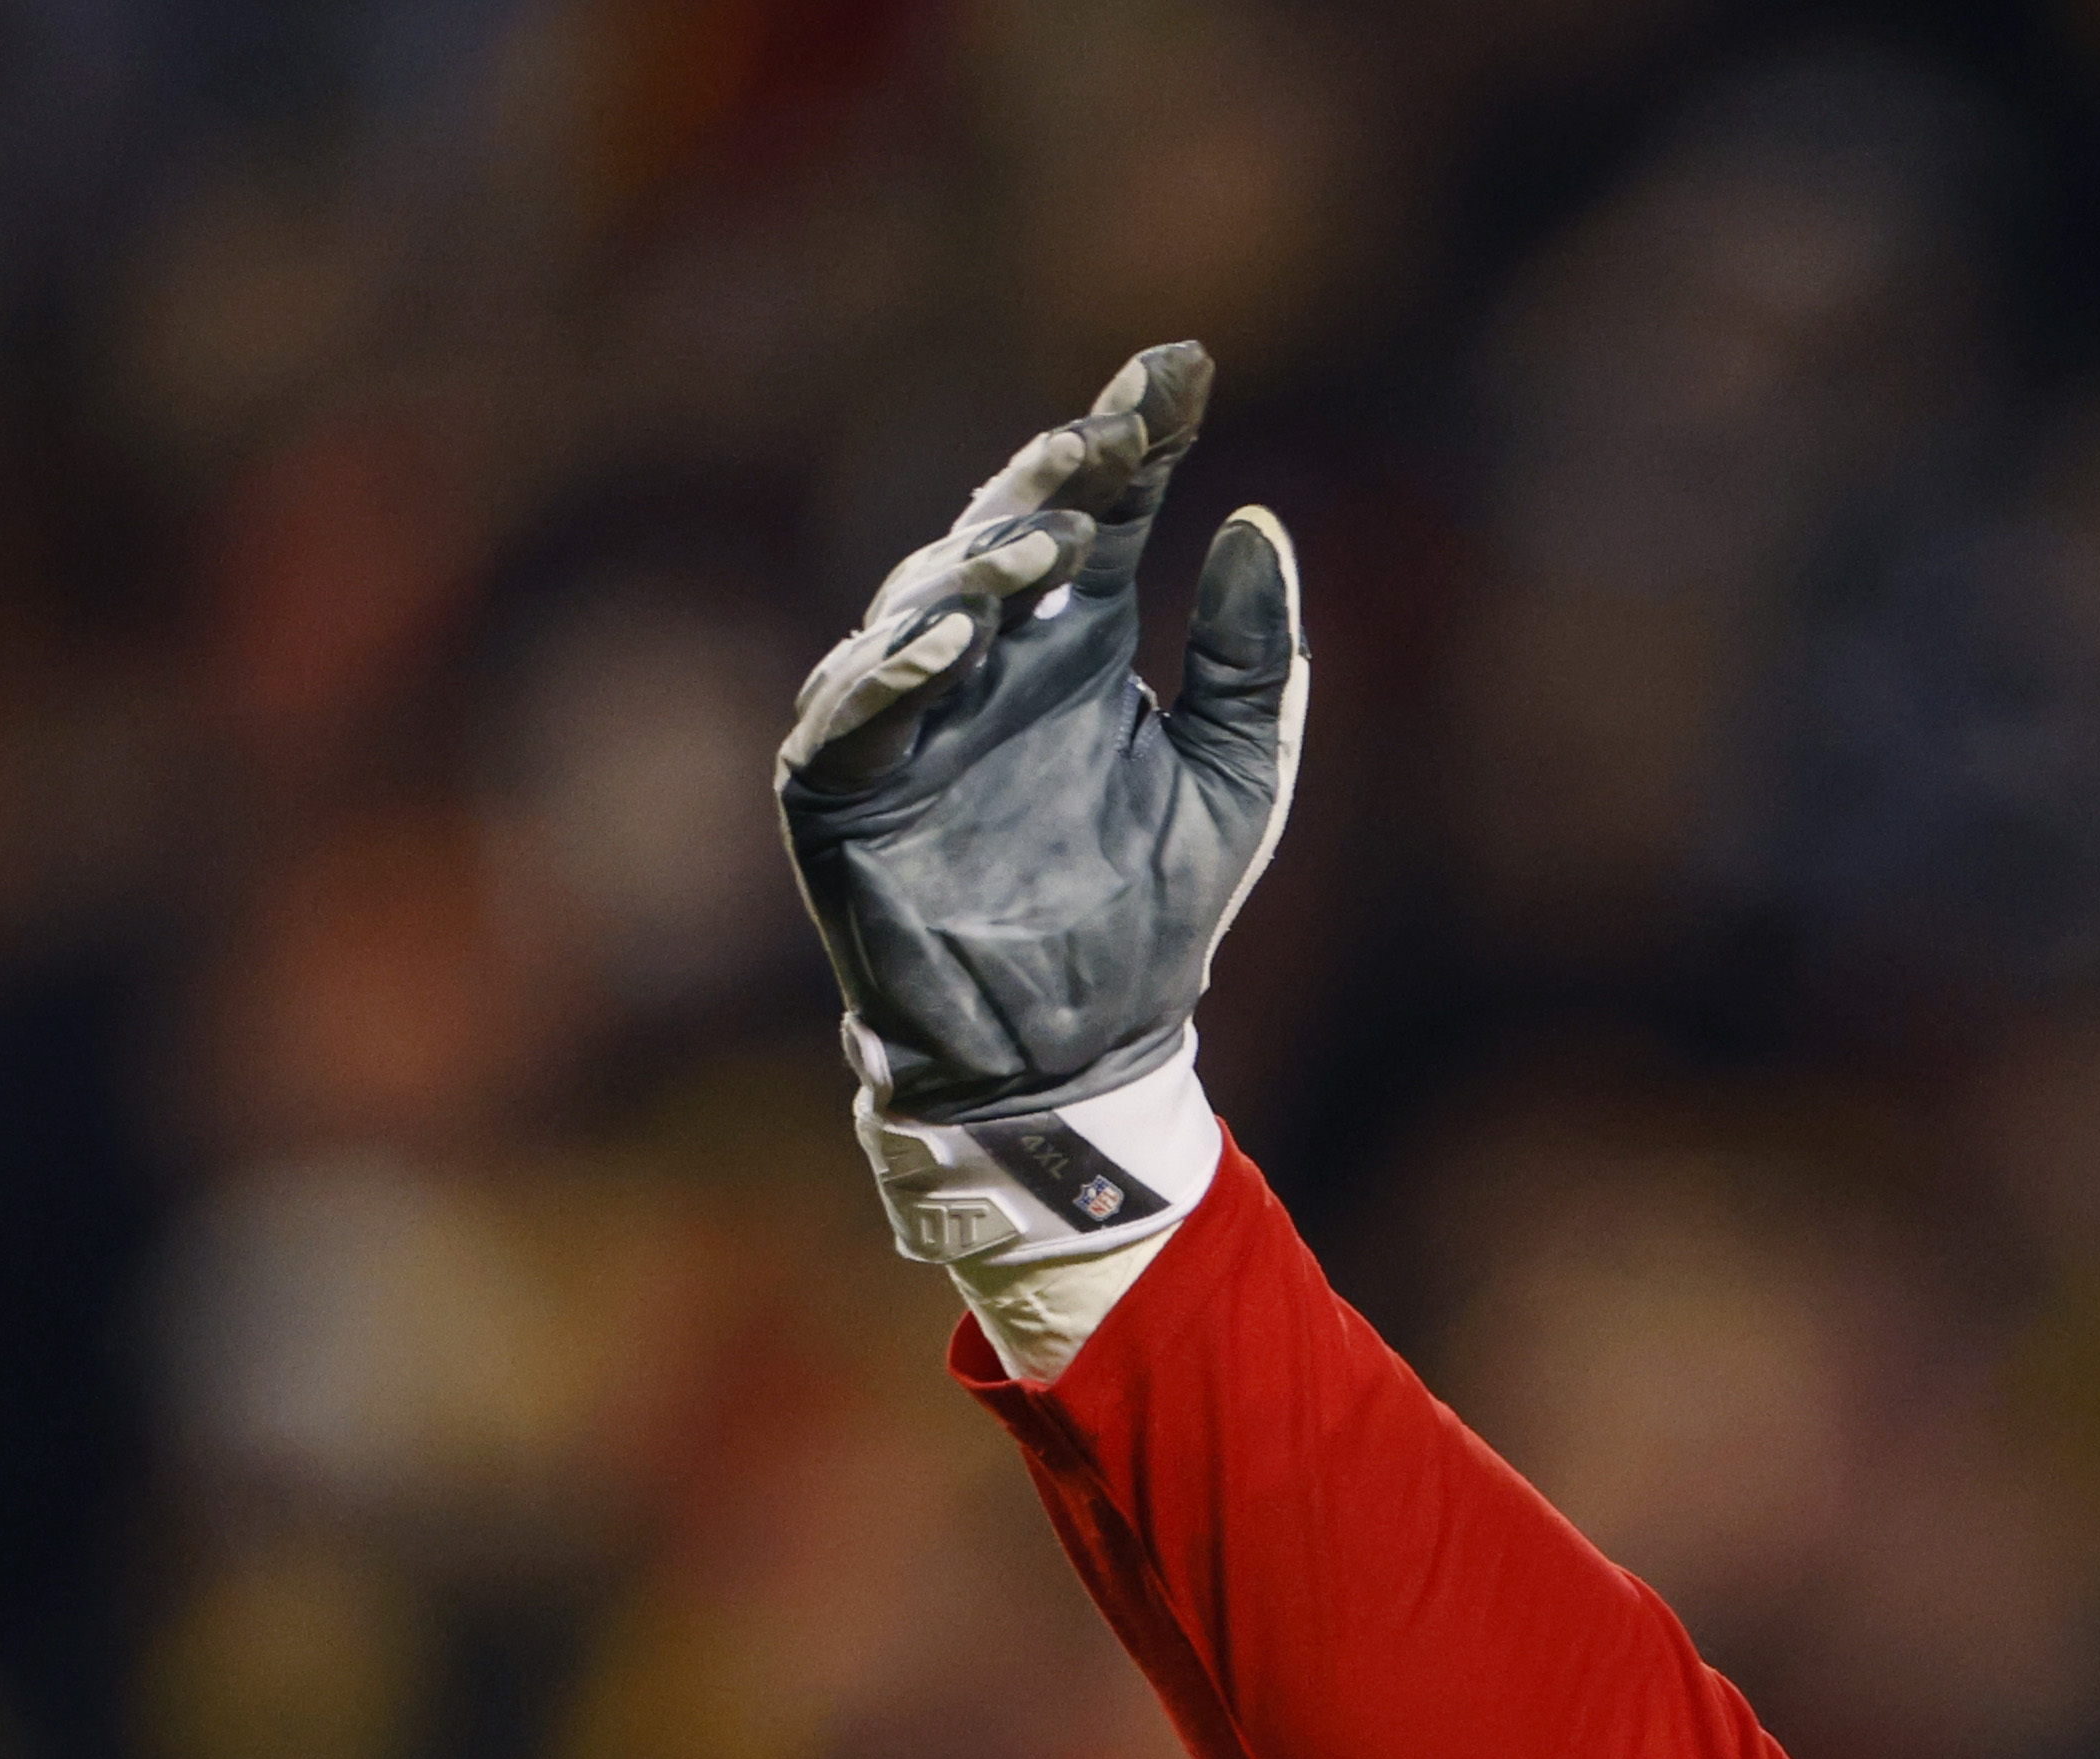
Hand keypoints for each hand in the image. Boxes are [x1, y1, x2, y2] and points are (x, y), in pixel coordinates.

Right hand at [777, 341, 1305, 1123]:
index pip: (1100, 507)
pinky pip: (853, 712)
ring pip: (925, 605)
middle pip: (1003, 531)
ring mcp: (905, 714)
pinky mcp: (841, 786)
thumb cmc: (1155, 913)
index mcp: (1072, 638)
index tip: (1185, 371)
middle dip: (1053, 478)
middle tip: (1111, 436)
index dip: (1134, 435)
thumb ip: (1249, 658)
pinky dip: (893, 672)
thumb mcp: (1235, 775)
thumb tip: (1258, 521)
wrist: (1084, 1046)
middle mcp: (984, 656)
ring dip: (980, 568)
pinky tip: (949, 644)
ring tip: (1050, 544)